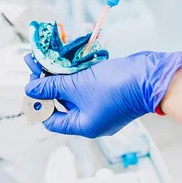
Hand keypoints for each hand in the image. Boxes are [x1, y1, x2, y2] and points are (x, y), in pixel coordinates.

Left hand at [24, 51, 181, 137]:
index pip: (52, 120)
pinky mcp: (112, 93)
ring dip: (63, 75)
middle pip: (63, 104)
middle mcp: (93, 120)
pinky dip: (79, 74)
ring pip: (76, 92)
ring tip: (51, 57)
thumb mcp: (77, 85)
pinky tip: (71, 59)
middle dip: (49, 83)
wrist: (150, 77)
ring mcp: (103, 106)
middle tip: (38, 62)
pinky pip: (89, 86)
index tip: (33, 82)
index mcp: (83, 126)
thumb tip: (31, 89)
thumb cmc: (115, 86)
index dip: (39, 102)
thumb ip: (52, 86)